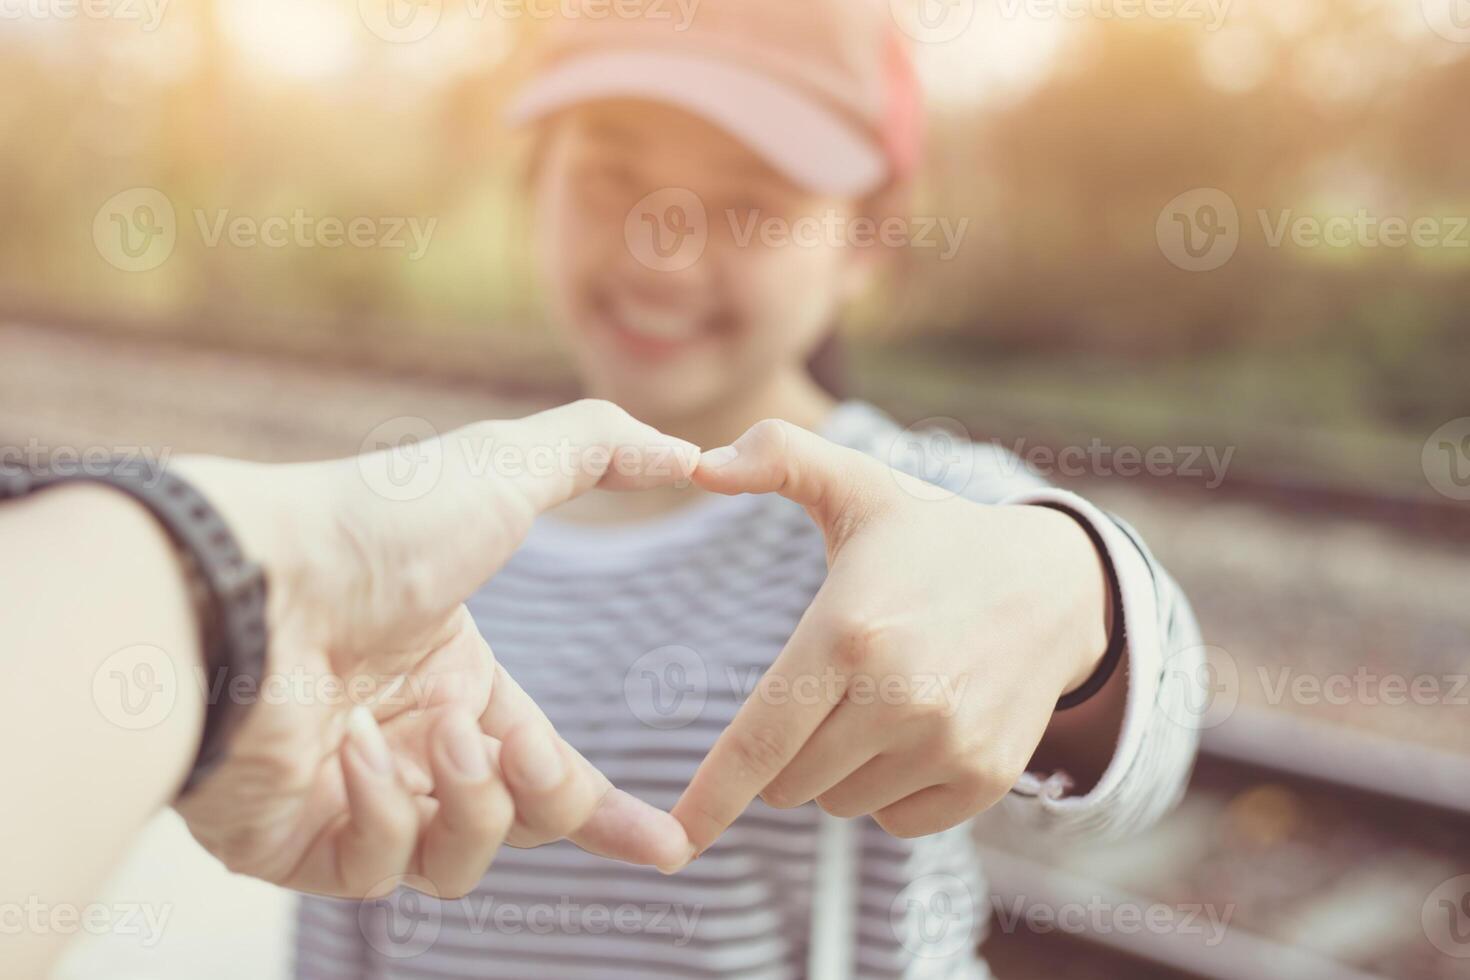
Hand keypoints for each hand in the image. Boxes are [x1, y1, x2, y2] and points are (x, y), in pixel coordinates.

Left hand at [172, 400, 700, 896]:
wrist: (244, 578)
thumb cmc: (373, 525)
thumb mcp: (504, 469)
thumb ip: (600, 450)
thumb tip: (691, 450)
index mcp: (457, 681)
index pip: (548, 766)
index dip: (609, 811)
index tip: (668, 847)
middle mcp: (410, 744)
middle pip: (517, 821)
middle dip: (547, 794)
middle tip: (520, 750)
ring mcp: (350, 798)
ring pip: (456, 861)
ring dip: (472, 806)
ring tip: (446, 743)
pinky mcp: (292, 842)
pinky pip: (375, 872)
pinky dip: (383, 813)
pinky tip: (355, 750)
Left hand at [670, 419, 1109, 857]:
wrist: (1055, 586)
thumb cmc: (932, 538)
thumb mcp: (858, 486)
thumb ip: (777, 456)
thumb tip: (700, 463)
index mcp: (848, 631)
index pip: (759, 740)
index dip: (711, 798)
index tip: (673, 841)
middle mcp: (899, 695)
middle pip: (789, 782)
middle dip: (788, 750)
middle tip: (832, 686)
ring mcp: (948, 742)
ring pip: (839, 804)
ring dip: (840, 768)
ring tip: (884, 697)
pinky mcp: (983, 778)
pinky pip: (895, 822)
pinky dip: (891, 791)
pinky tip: (919, 730)